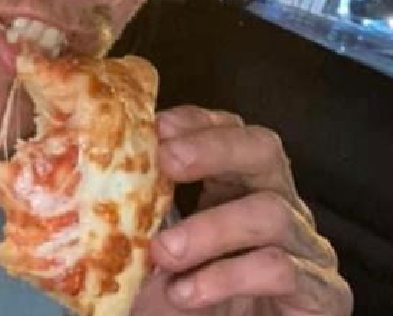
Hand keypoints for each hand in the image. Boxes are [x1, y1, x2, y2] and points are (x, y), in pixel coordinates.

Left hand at [133, 106, 352, 315]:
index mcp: (243, 182)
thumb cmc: (196, 297)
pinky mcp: (322, 292)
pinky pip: (278, 269)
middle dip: (213, 148)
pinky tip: (188, 293)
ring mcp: (306, 245)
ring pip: (269, 212)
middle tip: (167, 161)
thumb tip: (97, 180)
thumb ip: (146, 215)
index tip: (156, 127)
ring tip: (164, 253)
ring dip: (210, 229)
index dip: (196, 122)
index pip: (230, 128)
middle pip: (263, 148)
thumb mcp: (167, 249)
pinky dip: (227, 278)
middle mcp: (281, 201)